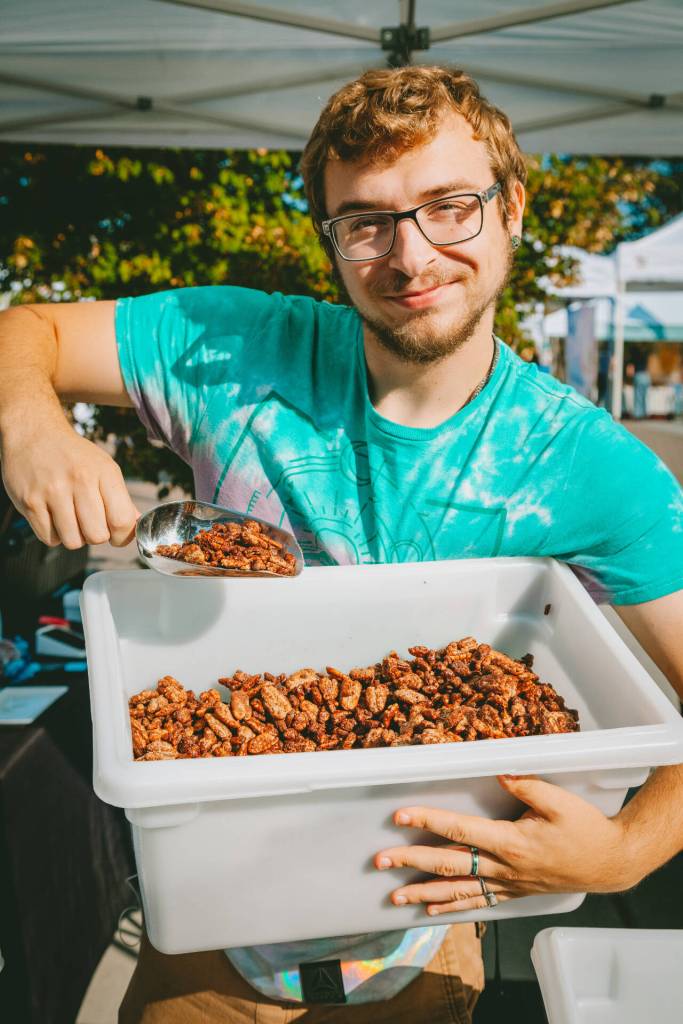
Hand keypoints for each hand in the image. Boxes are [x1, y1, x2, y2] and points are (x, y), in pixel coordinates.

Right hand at [1, 417, 137, 548]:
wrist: (34, 433)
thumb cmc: (74, 456)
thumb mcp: (104, 467)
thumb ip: (121, 498)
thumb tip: (137, 523)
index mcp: (104, 472)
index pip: (122, 520)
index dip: (122, 537)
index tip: (116, 535)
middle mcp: (80, 480)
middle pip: (97, 536)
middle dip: (96, 536)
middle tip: (89, 523)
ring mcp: (53, 491)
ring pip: (73, 542)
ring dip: (74, 537)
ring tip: (70, 519)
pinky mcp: (30, 501)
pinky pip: (49, 539)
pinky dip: (53, 534)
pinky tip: (53, 517)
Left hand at [375, 775, 638, 916]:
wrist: (611, 862)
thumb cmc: (586, 828)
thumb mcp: (558, 800)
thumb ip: (525, 784)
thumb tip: (497, 769)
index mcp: (511, 842)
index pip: (459, 830)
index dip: (427, 821)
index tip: (400, 817)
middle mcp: (504, 868)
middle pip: (449, 864)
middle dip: (411, 861)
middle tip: (380, 861)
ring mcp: (508, 883)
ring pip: (458, 890)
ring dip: (424, 892)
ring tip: (395, 895)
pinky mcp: (514, 892)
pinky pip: (477, 901)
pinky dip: (452, 906)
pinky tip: (431, 910)